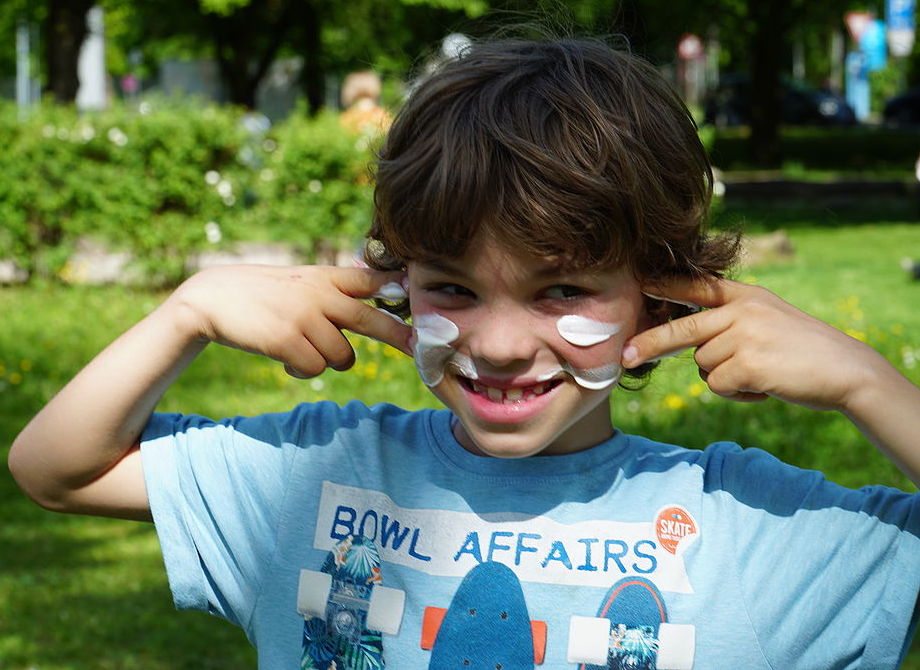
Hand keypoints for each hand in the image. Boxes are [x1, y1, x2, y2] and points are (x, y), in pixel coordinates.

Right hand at [165, 264, 411, 378]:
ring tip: (301, 349)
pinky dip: (301, 369)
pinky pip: (314, 369)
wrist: (210, 299)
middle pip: (372, 320)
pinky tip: (284, 358)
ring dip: (326, 361)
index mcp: (324, 277)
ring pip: (342, 357)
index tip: (423, 296)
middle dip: (400, 337)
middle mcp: (319, 294)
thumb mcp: (299, 280)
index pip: (370, 280)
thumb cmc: (261, 294)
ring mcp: (304, 317)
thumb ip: (332, 290)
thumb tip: (378, 296)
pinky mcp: (287, 340)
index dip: (399, 288)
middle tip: (419, 349)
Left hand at [621, 277, 886, 412]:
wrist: (847, 370)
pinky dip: (736, 394)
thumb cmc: (804, 350)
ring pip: (704, 365)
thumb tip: (693, 347)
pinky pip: (718, 386)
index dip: (667, 284)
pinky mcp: (748, 363)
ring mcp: (744, 335)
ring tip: (759, 374)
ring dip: (724, 378)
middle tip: (626, 356)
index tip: (640, 283)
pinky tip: (763, 387)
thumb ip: (733, 322)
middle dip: (651, 344)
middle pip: (682, 329)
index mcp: (746, 296)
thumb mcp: (770, 319)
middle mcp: (742, 311)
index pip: (698, 285)